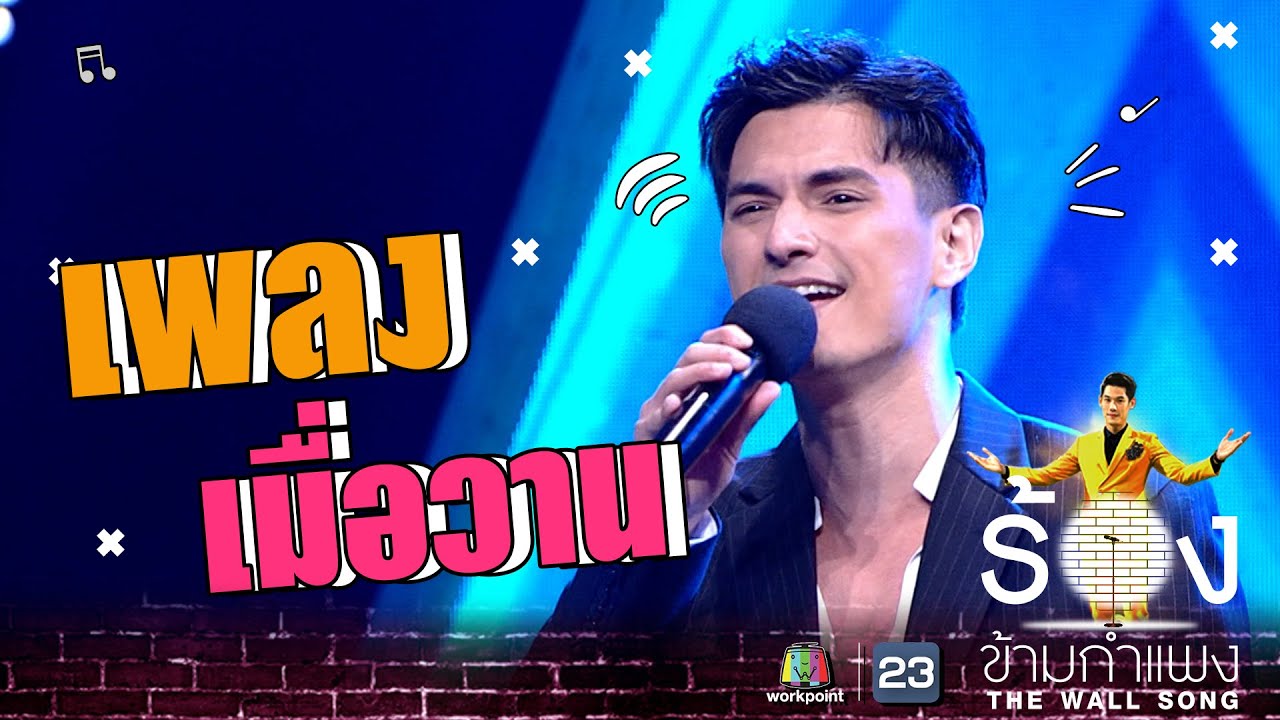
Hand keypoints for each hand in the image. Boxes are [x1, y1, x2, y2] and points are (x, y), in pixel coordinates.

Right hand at [634, 324, 780, 533]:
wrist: (683, 509)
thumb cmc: (703, 471)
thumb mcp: (732, 442)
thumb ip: (748, 415)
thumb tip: (774, 385)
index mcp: (694, 390)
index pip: (705, 351)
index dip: (724, 339)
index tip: (751, 341)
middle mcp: (673, 395)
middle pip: (689, 357)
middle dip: (718, 352)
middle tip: (744, 358)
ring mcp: (656, 413)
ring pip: (674, 380)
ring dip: (700, 372)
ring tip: (725, 370)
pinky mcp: (646, 436)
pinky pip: (654, 417)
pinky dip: (667, 408)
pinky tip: (680, 403)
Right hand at [966, 447, 1006, 476]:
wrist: (1000, 467)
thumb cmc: (996, 462)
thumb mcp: (991, 455)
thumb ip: (987, 452)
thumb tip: (982, 448)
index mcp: (984, 460)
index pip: (977, 456)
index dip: (973, 454)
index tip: (968, 452)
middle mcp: (983, 462)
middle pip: (976, 458)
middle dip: (972, 456)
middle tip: (968, 452)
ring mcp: (984, 465)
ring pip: (978, 461)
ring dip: (974, 458)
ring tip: (971, 455)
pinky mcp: (986, 467)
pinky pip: (981, 464)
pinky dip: (978, 461)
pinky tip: (976, 459)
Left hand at [1214, 428, 1250, 461]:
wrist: (1218, 454)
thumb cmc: (1222, 447)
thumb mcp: (1225, 439)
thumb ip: (1229, 434)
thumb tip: (1232, 428)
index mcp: (1234, 442)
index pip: (1240, 438)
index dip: (1245, 436)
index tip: (1249, 432)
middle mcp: (1235, 445)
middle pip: (1241, 441)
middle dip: (1245, 437)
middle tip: (1249, 433)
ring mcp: (1233, 448)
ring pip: (1238, 445)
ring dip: (1241, 441)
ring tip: (1245, 437)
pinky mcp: (1230, 452)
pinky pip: (1234, 448)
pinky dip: (1237, 445)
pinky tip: (1240, 443)